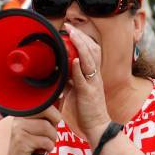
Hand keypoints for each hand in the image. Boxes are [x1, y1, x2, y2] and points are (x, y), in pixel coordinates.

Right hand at [6, 108, 59, 154]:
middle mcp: (19, 118)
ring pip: (47, 128)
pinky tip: (41, 151)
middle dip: (53, 129)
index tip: (52, 125)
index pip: (44, 104)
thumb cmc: (32, 147)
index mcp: (24, 112)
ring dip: (51, 140)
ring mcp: (18, 129)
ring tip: (44, 145)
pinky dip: (48, 148)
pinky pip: (45, 141)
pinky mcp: (21, 141)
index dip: (54, 116)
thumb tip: (61, 102)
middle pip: (47, 114)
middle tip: (48, 137)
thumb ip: (47, 117)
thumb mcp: (40, 129)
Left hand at [62, 23, 110, 140]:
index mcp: (93, 74)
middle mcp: (95, 76)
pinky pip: (84, 79)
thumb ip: (69, 80)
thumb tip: (58, 72)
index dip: (83, 39)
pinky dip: (79, 69)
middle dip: (81, 37)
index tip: (72, 30)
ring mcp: (93, 84)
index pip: (91, 51)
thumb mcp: (76, 91)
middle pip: (92, 50)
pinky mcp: (88, 94)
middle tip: (70, 27)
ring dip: (80, 46)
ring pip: (90, 60)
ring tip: (72, 35)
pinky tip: (74, 60)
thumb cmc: (86, 110)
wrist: (97, 126)